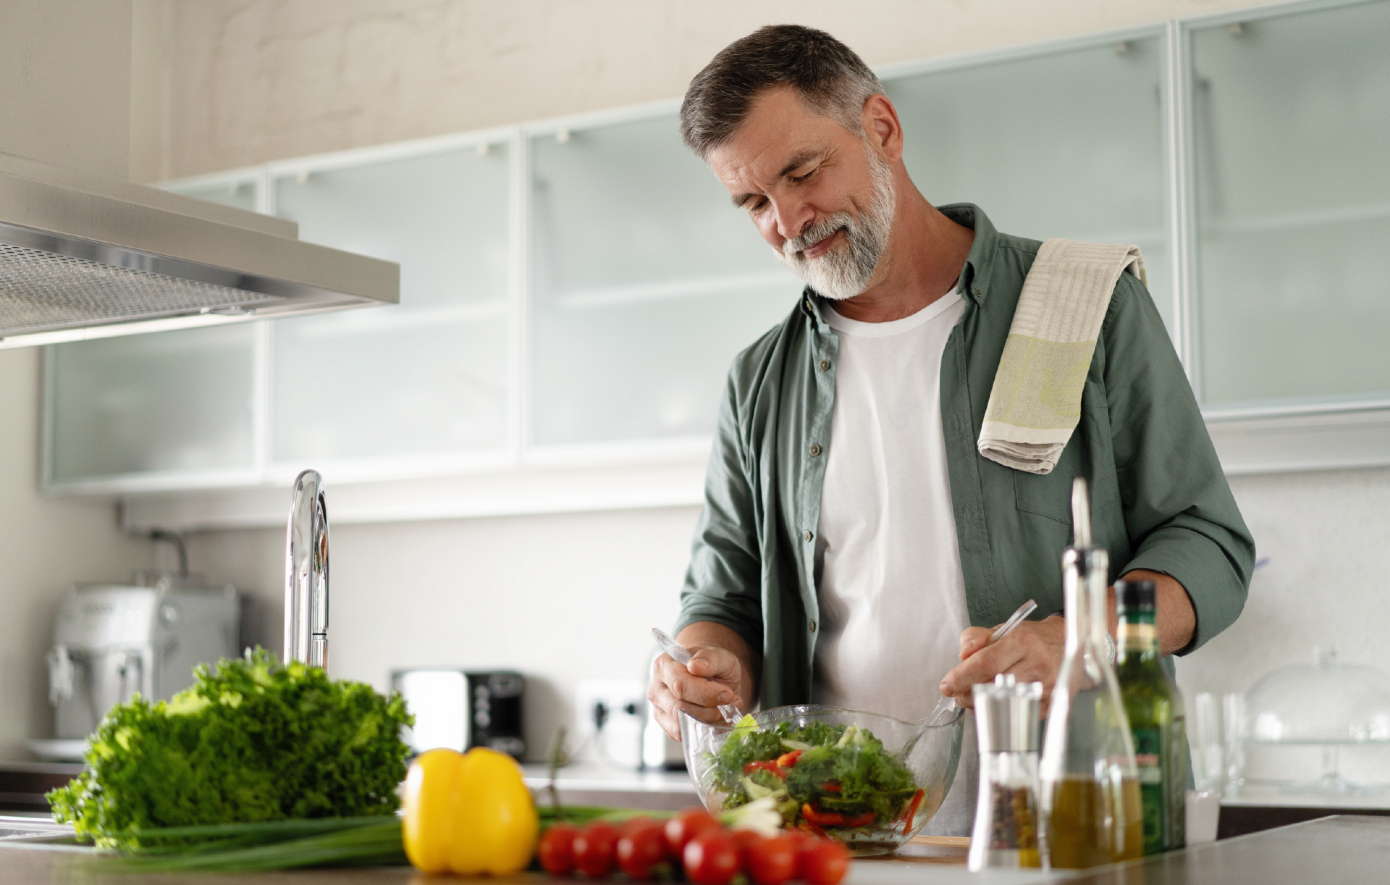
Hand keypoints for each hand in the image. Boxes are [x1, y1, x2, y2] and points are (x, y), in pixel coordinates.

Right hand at [646, 645, 745, 740]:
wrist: (713, 678)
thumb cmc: (713, 666)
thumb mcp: (719, 656)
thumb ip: (709, 658)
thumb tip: (695, 666)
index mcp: (664, 665)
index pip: (679, 684)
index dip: (705, 693)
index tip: (728, 694)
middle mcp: (656, 688)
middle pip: (679, 707)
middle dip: (710, 709)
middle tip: (731, 703)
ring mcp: (659, 709)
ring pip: (682, 723)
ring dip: (709, 720)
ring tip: (726, 709)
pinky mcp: (667, 726)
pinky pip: (685, 734)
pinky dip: (705, 729)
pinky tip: (717, 717)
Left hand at [938, 616, 1065, 714]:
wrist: (1067, 645)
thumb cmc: (1031, 638)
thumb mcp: (1002, 629)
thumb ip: (975, 638)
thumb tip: (963, 655)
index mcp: (1022, 641)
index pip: (985, 663)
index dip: (961, 677)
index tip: (947, 685)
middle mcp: (1037, 664)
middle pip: (992, 686)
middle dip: (967, 692)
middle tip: (958, 691)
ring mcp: (1046, 687)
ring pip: (1002, 702)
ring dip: (981, 702)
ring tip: (976, 693)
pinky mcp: (1050, 704)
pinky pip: (1015, 712)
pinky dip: (998, 709)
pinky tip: (995, 699)